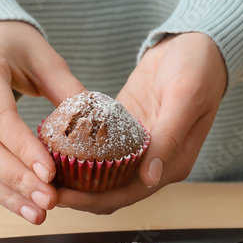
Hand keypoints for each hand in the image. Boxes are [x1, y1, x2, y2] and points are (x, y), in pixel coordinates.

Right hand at [0, 21, 83, 223]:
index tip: (52, 173)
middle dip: (18, 180)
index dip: (24, 148)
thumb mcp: (43, 56)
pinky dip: (0, 191)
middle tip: (50, 202)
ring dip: (8, 194)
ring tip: (39, 215)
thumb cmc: (12, 44)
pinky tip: (25, 207)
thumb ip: (68, 89)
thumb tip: (99, 124)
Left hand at [57, 32, 226, 214]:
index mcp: (173, 163)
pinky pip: (98, 149)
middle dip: (77, 195)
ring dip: (74, 178)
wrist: (200, 42)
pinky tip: (53, 148)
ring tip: (41, 171)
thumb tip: (149, 178)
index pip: (128, 194)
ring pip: (101, 175)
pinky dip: (77, 153)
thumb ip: (169, 138)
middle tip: (42, 189)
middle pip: (110, 191)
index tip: (61, 198)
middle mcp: (155, 162)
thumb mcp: (185, 98)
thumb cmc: (199, 67)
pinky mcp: (126, 130)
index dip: (93, 200)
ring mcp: (140, 147)